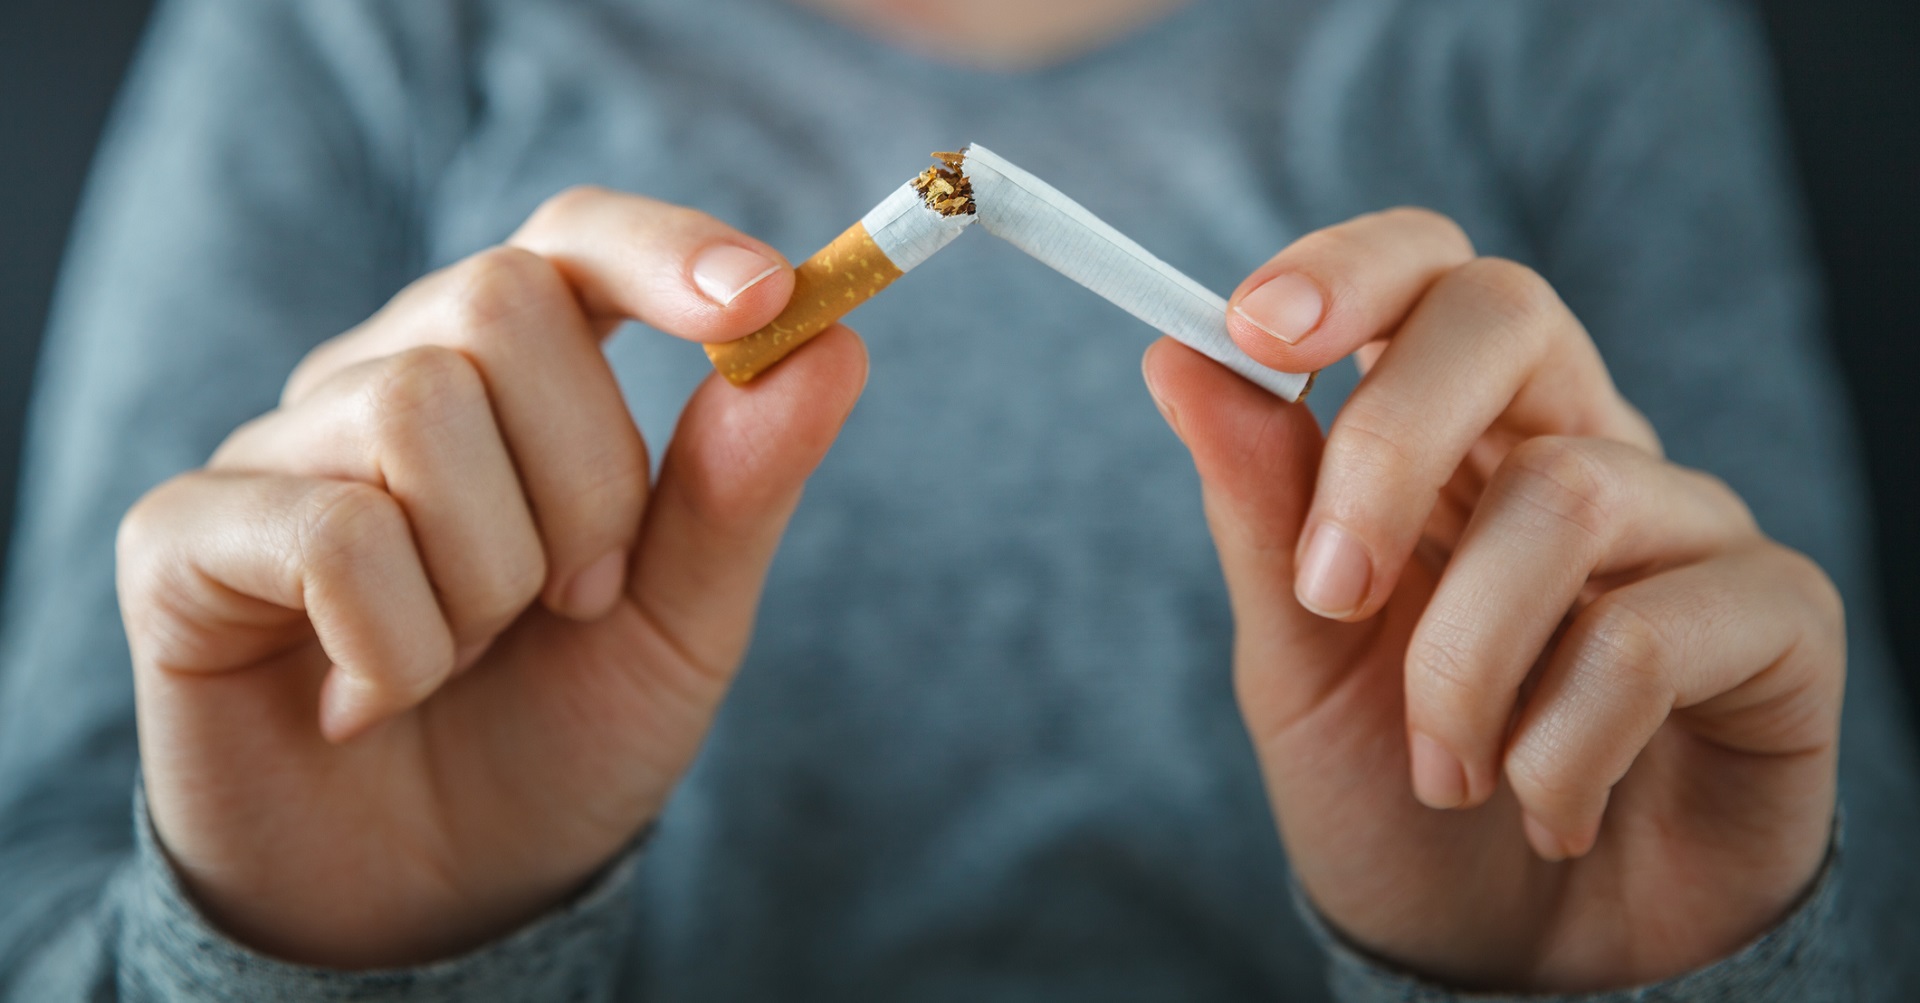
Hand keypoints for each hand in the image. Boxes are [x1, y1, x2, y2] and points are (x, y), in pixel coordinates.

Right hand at [116, 188, 866, 966]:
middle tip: (575, 603)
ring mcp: (277, 454)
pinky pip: (327, 530)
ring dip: (491, 577)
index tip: (767, 295)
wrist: (437, 899)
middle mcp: (383, 385)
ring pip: (416, 410)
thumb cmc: (558, 737)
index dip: (662, 247)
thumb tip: (834, 342)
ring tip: (468, 658)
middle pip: (500, 304)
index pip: (570, 240)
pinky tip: (370, 703)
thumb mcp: (678, 623)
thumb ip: (741, 487)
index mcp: (510, 384)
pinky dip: (397, 645)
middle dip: (586, 483)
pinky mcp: (182, 539)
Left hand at [1143, 209, 1842, 991]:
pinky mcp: (1776, 622)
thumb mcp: (1298, 661)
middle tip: (1333, 599)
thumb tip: (1174, 356)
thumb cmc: (1398, 798)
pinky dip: (1560, 743)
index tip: (1249, 328)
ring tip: (1445, 773)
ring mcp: (1684, 529)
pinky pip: (1654, 630)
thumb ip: (1258, 512)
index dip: (1347, 268)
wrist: (1505, 962)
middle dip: (1385, 447)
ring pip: (1565, 495)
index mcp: (1454, 440)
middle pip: (1506, 313)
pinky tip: (1544, 806)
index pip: (1427, 271)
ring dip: (1461, 664)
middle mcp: (1576, 451)